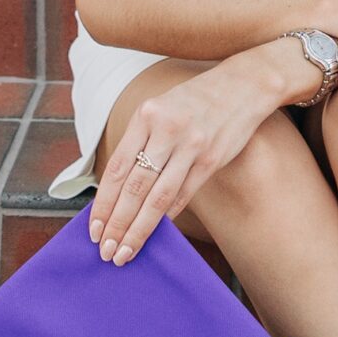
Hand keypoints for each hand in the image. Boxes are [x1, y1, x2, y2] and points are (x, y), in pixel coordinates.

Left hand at [88, 54, 283, 264]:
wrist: (243, 84)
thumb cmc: (195, 100)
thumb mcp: (160, 109)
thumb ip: (140, 142)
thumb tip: (118, 189)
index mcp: (145, 116)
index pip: (116, 168)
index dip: (103, 203)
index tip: (94, 228)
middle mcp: (166, 130)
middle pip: (134, 188)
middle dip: (117, 224)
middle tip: (106, 251)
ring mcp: (190, 145)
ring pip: (157, 198)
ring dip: (139, 229)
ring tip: (126, 252)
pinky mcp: (211, 159)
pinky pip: (183, 194)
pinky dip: (168, 216)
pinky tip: (156, 233)